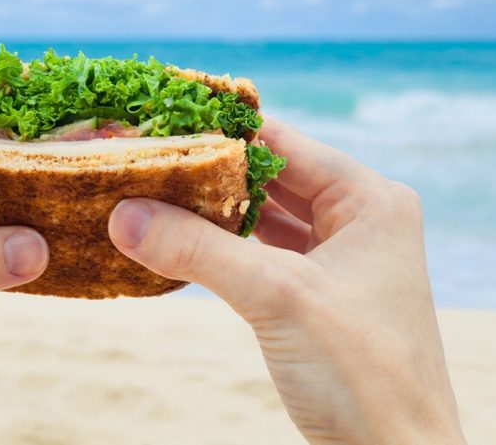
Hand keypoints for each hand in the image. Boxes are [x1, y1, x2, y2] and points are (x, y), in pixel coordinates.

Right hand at [109, 117, 465, 443]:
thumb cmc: (363, 375)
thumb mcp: (277, 298)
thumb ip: (199, 250)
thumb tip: (124, 214)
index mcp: (371, 200)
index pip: (284, 143)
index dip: (220, 130)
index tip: (159, 119)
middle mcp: (362, 219)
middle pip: (273, 177)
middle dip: (210, 173)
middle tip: (145, 158)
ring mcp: (344, 259)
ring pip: (268, 218)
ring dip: (216, 212)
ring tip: (153, 195)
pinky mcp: (325, 296)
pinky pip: (268, 255)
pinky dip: (228, 249)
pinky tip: (185, 242)